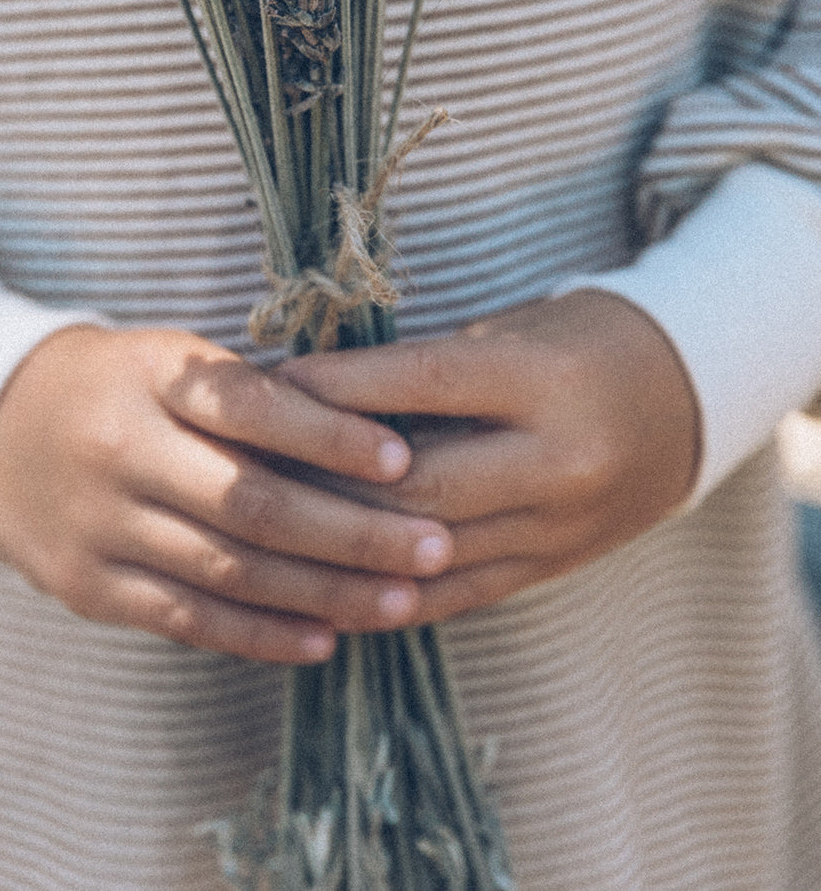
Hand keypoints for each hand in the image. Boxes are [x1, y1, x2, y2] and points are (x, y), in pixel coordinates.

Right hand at [0, 324, 454, 662]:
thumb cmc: (116, 385)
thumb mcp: (168, 359)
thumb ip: (251, 396)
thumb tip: (373, 433)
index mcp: (148, 376)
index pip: (250, 406)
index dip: (330, 436)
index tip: (404, 458)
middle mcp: (119, 449)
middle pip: (252, 504)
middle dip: (354, 532)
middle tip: (435, 546)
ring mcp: (98, 525)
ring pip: (229, 572)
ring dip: (325, 592)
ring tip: (403, 601)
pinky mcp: (86, 587)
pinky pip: (188, 619)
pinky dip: (261, 634)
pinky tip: (324, 638)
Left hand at [277, 289, 700, 621]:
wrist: (680, 404)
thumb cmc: (570, 345)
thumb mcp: (509, 332)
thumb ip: (424, 367)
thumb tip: (307, 389)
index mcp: (547, 382)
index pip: (424, 384)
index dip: (339, 388)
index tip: (267, 384)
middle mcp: (558, 461)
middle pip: (420, 486)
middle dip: (325, 480)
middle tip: (249, 468)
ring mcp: (558, 528)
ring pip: (430, 554)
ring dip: (340, 547)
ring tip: (265, 534)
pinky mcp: (549, 571)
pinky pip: (454, 597)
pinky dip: (383, 596)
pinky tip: (320, 588)